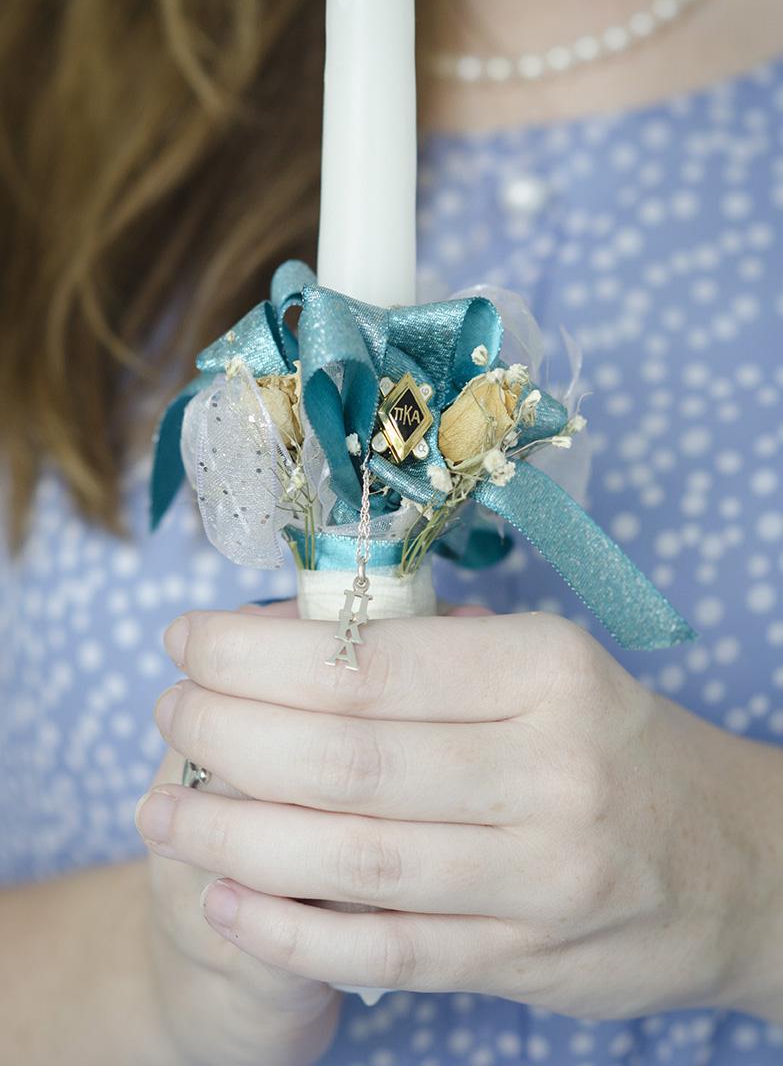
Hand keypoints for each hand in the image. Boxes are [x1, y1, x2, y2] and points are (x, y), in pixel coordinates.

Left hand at [140, 608, 782, 1020]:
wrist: (738, 863)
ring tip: (162, 808)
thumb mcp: (552, 668)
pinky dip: (291, 930)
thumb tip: (293, 634)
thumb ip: (436, 652)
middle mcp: (548, 768)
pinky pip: (386, 950)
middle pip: (344, 756)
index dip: (254, 653)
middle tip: (168, 710)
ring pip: (351, 857)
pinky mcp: (526, 959)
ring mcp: (539, 875)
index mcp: (546, 672)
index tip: (190, 640)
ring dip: (232, 834)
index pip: (367, 660)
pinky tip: (224, 901)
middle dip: (226, 732)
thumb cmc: (617, 743)